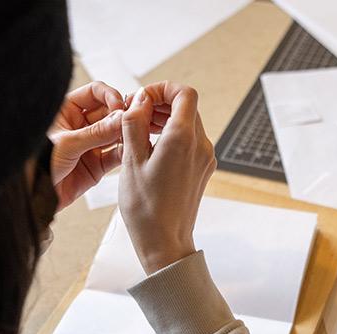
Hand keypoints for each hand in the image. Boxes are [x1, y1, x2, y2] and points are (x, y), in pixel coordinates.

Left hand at [49, 81, 125, 209]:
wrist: (35, 197)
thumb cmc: (38, 165)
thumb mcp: (67, 144)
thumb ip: (97, 132)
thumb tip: (122, 118)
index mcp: (66, 112)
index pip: (94, 93)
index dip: (110, 96)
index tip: (120, 107)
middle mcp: (80, 126)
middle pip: (109, 112)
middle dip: (122, 116)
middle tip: (134, 122)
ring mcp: (90, 145)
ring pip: (116, 133)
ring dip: (127, 134)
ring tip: (137, 136)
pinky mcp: (98, 165)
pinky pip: (117, 155)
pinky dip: (126, 153)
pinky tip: (133, 150)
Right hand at [119, 82, 215, 274]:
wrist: (165, 241)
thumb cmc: (146, 207)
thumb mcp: (131, 160)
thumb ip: (135, 124)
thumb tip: (140, 100)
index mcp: (183, 139)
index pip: (184, 93)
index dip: (162, 88)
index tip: (141, 98)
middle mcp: (201, 145)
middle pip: (187, 106)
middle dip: (161, 103)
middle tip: (135, 113)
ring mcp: (205, 158)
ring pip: (189, 123)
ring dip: (166, 119)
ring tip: (138, 129)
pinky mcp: (203, 169)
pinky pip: (190, 141)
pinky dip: (172, 135)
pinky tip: (150, 147)